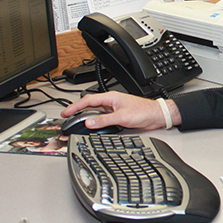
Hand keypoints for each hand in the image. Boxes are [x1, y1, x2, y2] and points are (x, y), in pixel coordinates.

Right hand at [61, 91, 178, 130]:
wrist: (156, 115)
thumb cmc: (144, 111)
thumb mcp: (122, 117)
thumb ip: (104, 120)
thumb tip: (89, 122)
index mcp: (110, 97)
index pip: (88, 101)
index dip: (75, 106)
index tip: (66, 112)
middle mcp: (111, 102)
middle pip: (89, 105)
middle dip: (77, 111)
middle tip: (67, 118)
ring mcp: (114, 108)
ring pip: (95, 111)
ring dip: (86, 116)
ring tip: (75, 122)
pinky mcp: (117, 115)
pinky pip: (102, 117)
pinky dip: (95, 121)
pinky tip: (91, 125)